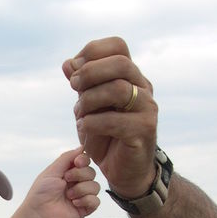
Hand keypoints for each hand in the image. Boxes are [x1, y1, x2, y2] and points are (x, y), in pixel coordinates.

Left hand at [24, 147, 100, 217]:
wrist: (38, 215)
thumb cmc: (40, 193)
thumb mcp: (52, 170)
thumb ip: (67, 157)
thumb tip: (82, 147)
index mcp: (69, 173)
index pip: (85, 162)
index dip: (84, 160)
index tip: (77, 163)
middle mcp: (77, 183)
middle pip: (92, 172)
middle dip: (80, 175)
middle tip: (66, 180)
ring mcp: (82, 196)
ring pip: (96, 186)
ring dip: (81, 189)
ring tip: (68, 196)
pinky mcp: (85, 209)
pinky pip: (96, 201)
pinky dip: (86, 200)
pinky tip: (74, 203)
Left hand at [63, 36, 157, 197]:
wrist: (125, 171)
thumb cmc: (106, 137)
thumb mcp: (89, 107)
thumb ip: (81, 86)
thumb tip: (68, 64)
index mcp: (131, 77)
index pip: (118, 46)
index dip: (92, 51)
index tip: (73, 69)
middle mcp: (143, 88)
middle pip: (121, 63)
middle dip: (90, 72)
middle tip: (73, 86)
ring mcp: (147, 109)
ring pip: (119, 89)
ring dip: (90, 99)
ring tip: (78, 114)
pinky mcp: (144, 131)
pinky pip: (116, 120)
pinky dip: (93, 122)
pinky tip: (83, 127)